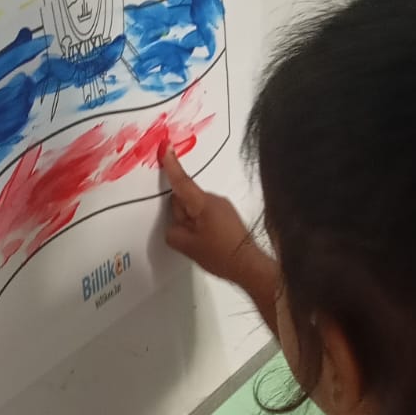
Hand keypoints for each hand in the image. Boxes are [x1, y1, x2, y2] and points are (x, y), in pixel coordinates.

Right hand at [162, 146, 255, 285]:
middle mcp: (215, 199)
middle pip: (186, 199)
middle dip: (182, 214)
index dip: (172, 166)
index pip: (183, 182)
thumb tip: (175, 225)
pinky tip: (209, 240)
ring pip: (195, 207)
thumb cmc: (221, 255)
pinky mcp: (228, 215)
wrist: (249, 265)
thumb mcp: (188, 246)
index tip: (166, 148)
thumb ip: (173, 232)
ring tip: (202, 242)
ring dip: (192, 221)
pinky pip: (206, 213)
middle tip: (190, 236)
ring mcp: (223, 206)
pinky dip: (202, 223)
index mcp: (204, 204)